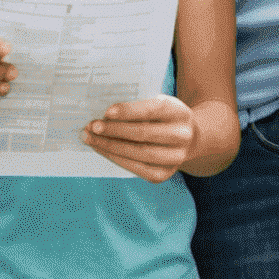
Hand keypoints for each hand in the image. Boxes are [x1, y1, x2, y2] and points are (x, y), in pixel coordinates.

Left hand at [83, 95, 197, 182]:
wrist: (188, 138)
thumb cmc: (163, 116)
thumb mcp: (159, 104)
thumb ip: (139, 106)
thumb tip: (104, 112)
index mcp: (179, 112)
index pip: (153, 110)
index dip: (129, 111)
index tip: (107, 111)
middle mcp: (181, 136)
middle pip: (143, 134)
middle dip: (114, 130)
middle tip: (91, 126)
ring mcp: (175, 158)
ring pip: (138, 153)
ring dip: (110, 146)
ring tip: (91, 138)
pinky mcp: (164, 174)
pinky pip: (137, 168)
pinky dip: (116, 158)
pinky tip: (102, 149)